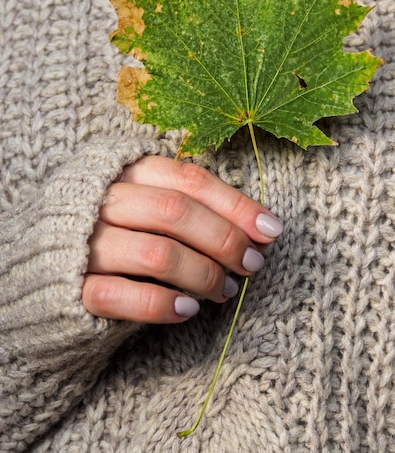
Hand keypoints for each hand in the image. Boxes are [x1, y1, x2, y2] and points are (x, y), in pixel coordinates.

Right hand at [82, 156, 282, 323]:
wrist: (37, 263)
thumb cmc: (110, 229)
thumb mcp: (144, 204)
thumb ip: (191, 209)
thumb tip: (259, 227)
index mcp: (125, 169)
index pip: (189, 180)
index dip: (235, 204)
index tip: (271, 229)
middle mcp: (103, 199)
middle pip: (175, 212)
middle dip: (224, 239)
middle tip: (253, 264)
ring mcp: (83, 242)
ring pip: (156, 253)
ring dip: (202, 274)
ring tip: (226, 290)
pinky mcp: (68, 286)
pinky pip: (119, 295)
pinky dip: (161, 304)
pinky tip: (188, 310)